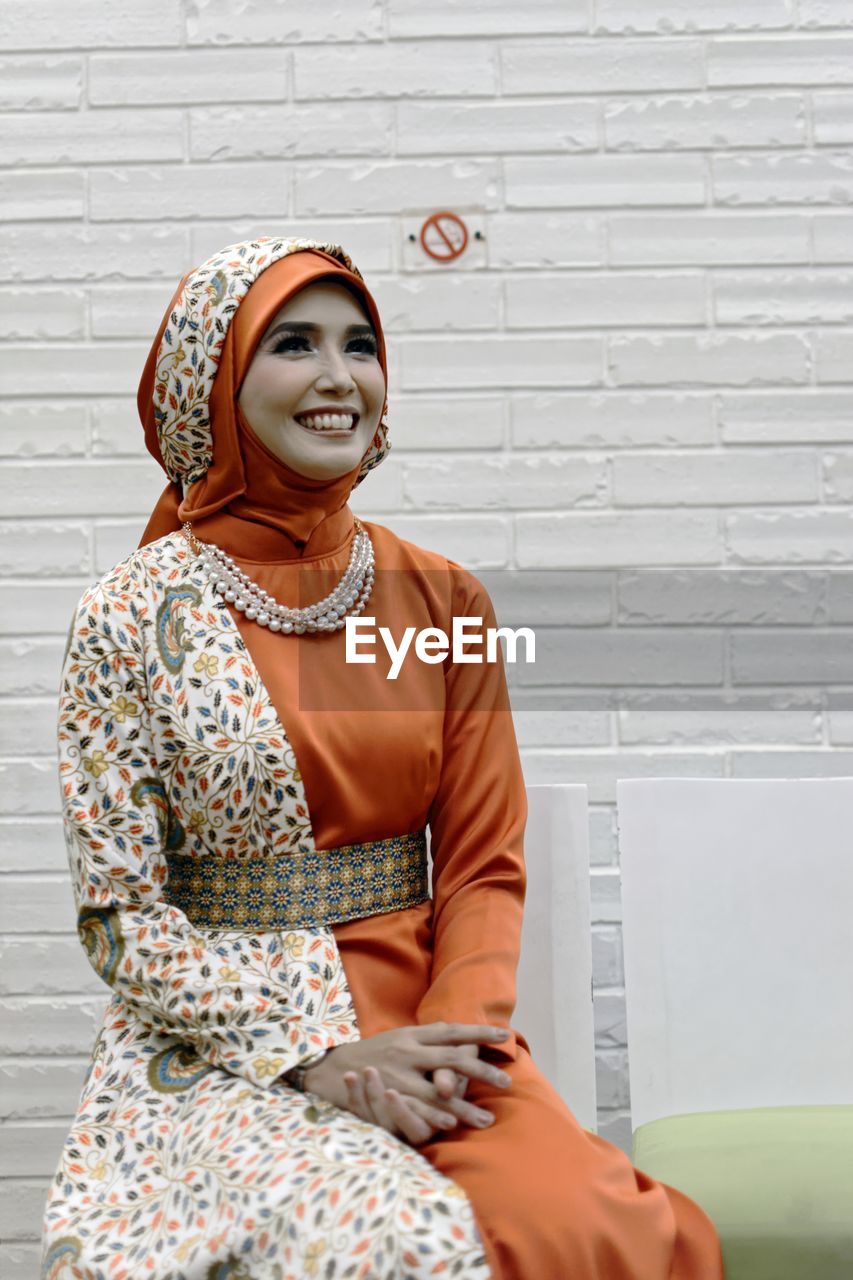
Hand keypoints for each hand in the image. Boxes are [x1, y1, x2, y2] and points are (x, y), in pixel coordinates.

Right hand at [303, 1022, 511, 1138]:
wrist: (331, 1067)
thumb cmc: (371, 1053)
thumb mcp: (398, 1037)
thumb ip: (426, 1038)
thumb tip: (456, 1033)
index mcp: (412, 1034)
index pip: (451, 1032)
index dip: (477, 1033)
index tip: (503, 1035)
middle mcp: (408, 1051)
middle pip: (451, 1059)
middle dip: (480, 1071)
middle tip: (506, 1081)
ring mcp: (398, 1074)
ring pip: (437, 1090)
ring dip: (463, 1106)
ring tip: (486, 1119)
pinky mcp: (387, 1094)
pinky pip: (415, 1108)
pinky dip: (434, 1117)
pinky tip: (450, 1126)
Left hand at [342, 1065, 461, 1146]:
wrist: (430, 1064)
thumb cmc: (448, 1068)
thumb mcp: (453, 1069)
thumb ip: (449, 1077)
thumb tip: (445, 1089)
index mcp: (429, 1124)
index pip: (415, 1130)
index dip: (402, 1113)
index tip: (390, 1092)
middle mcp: (407, 1128)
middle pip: (389, 1126)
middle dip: (377, 1102)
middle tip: (372, 1076)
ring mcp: (389, 1121)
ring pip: (373, 1118)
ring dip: (367, 1094)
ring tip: (366, 1069)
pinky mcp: (374, 1112)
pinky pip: (359, 1109)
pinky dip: (353, 1093)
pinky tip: (350, 1076)